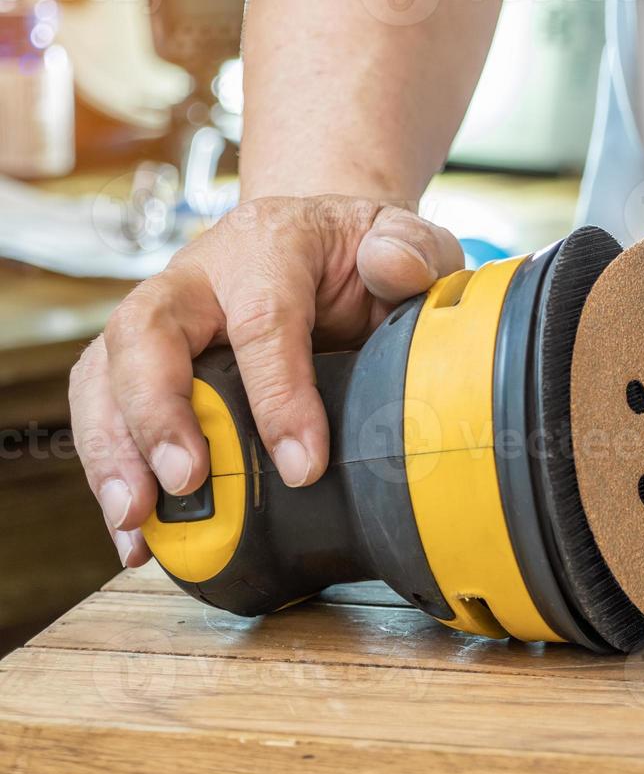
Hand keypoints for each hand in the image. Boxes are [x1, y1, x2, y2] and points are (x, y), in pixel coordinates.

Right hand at [69, 195, 463, 565]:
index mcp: (265, 248)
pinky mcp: (137, 362)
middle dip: (157, 414)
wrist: (314, 244)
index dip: (278, 395)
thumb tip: (395, 269)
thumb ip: (411, 248)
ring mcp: (157, 319)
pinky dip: (108, 471)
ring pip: (105, 375)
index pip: (262, 321)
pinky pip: (102, 409)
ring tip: (137, 522)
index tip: (302, 466)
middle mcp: (193, 279)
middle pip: (145, 334)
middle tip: (186, 482)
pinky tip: (134, 533)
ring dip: (113, 453)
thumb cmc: (357, 253)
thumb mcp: (400, 239)